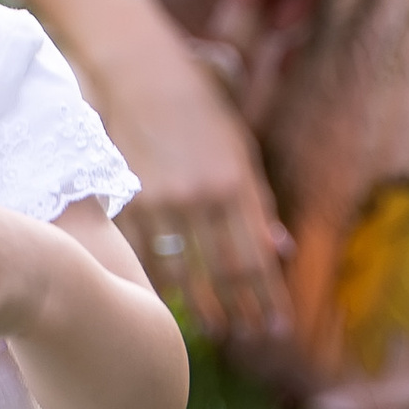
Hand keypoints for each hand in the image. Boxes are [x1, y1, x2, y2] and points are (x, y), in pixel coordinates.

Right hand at [94, 31, 293, 348]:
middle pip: (226, 272)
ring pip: (186, 273)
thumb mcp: (240, 147)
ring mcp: (163, 200)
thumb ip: (259, 202)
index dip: (269, 296)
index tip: (278, 325)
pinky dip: (161, 284)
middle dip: (243, 310)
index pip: (257, 255)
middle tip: (252, 337)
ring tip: (218, 328)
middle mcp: (203, 195)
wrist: (138, 70)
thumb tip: (280, 249)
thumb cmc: (198, 104)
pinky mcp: (128, 199)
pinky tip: (173, 302)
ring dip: (205, 306)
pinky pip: (147, 256)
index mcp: (237, 180)